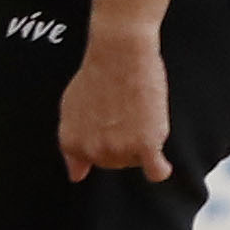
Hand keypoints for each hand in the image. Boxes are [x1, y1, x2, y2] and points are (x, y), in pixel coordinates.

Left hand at [60, 32, 172, 182]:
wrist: (119, 54)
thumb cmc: (97, 75)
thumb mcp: (70, 109)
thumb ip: (72, 145)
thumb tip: (76, 175)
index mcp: (71, 142)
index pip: (90, 162)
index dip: (104, 140)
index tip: (108, 123)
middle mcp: (93, 150)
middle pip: (116, 163)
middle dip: (123, 142)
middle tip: (126, 113)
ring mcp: (119, 149)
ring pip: (137, 162)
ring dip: (142, 144)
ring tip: (138, 114)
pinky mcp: (145, 144)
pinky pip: (156, 171)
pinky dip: (159, 168)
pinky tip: (160, 161)